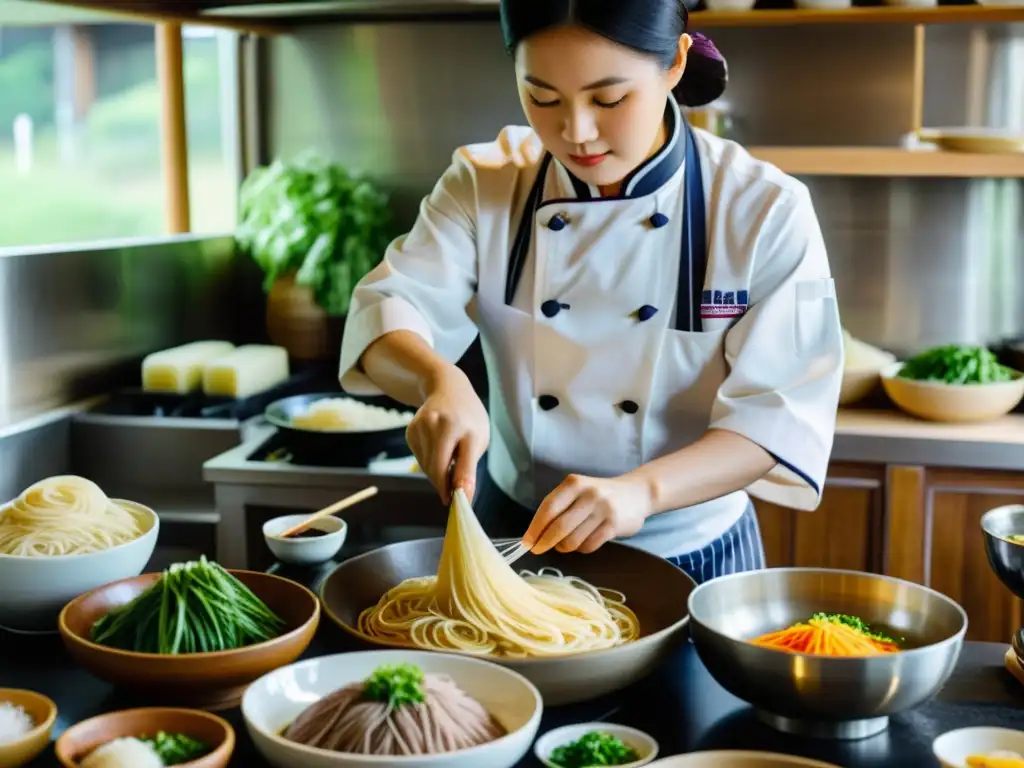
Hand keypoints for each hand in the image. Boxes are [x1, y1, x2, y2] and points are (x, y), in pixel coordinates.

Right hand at [405, 365, 488, 503]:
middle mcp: (443, 426)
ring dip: (436, 474)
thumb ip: (469, 466)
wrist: (447, 389)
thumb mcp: (479, 439)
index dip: (461, 487)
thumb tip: (461, 495)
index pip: (464, 464)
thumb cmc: (468, 419)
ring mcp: (423, 426)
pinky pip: (419, 458)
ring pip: (426, 466)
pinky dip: (428, 462)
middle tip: (450, 496)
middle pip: (438, 469)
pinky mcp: (411, 430)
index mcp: (467, 429)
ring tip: (448, 464)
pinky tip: (437, 450)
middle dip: (444, 487)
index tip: (460, 503)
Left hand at [522, 474, 652, 554]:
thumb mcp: (578, 491)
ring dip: (564, 547)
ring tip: (564, 544)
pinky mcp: (614, 525)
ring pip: (573, 540)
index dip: (535, 528)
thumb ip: (559, 507)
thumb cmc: (599, 495)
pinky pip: (589, 545)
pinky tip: (582, 543)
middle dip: (544, 542)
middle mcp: (589, 494)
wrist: (637, 493)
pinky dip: (581, 549)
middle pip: (559, 526)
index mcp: (574, 483)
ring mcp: (603, 510)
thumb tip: (535, 535)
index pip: (549, 508)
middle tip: (538, 550)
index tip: (527, 542)